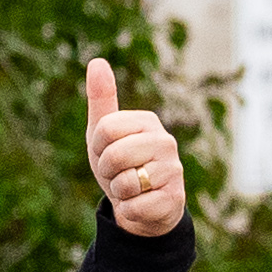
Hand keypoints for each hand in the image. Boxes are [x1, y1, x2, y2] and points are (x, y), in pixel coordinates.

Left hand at [80, 56, 186, 237]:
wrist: (142, 206)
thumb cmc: (120, 165)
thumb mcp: (103, 134)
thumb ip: (101, 99)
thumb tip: (96, 61)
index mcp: (147, 121)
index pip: (105, 129)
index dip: (98, 148)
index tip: (106, 153)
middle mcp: (165, 141)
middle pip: (113, 156)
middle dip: (107, 171)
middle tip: (118, 173)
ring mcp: (174, 170)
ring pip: (125, 183)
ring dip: (119, 192)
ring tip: (131, 189)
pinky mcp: (175, 198)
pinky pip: (134, 207)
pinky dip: (129, 210)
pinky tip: (141, 204)